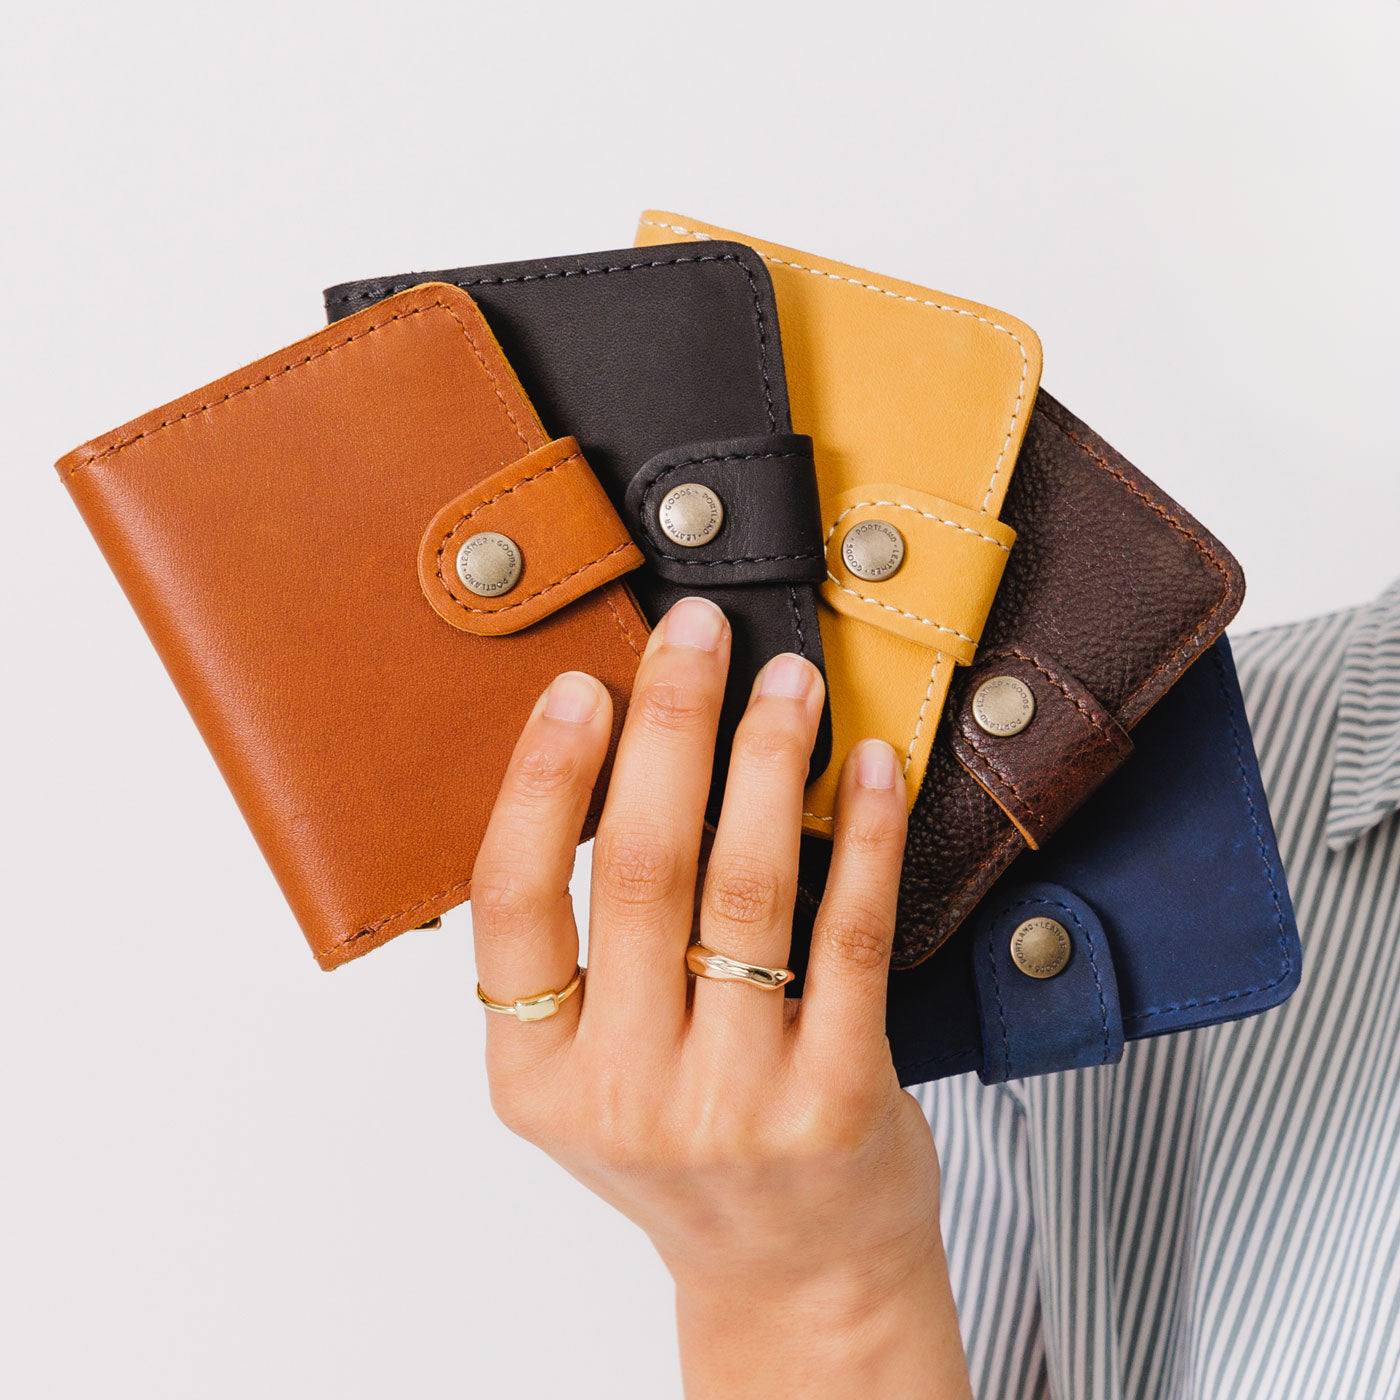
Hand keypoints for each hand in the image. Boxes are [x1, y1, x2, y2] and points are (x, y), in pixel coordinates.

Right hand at [471, 596, 970, 1398]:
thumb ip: (589, 954)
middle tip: (694, 635)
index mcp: (536, 1076)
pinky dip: (861, 837)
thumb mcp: (598, 1075)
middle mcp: (622, 1092)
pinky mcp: (835, 1102)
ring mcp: (731, 1104)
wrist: (795, 1276)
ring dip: (767, 761)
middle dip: (669, 727)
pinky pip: (848, 936)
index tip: (581, 688)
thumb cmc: (693, 1151)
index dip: (543, 783)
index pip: (512, 905)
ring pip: (746, 889)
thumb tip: (614, 765)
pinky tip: (869, 769)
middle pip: (640, 870)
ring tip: (787, 680)